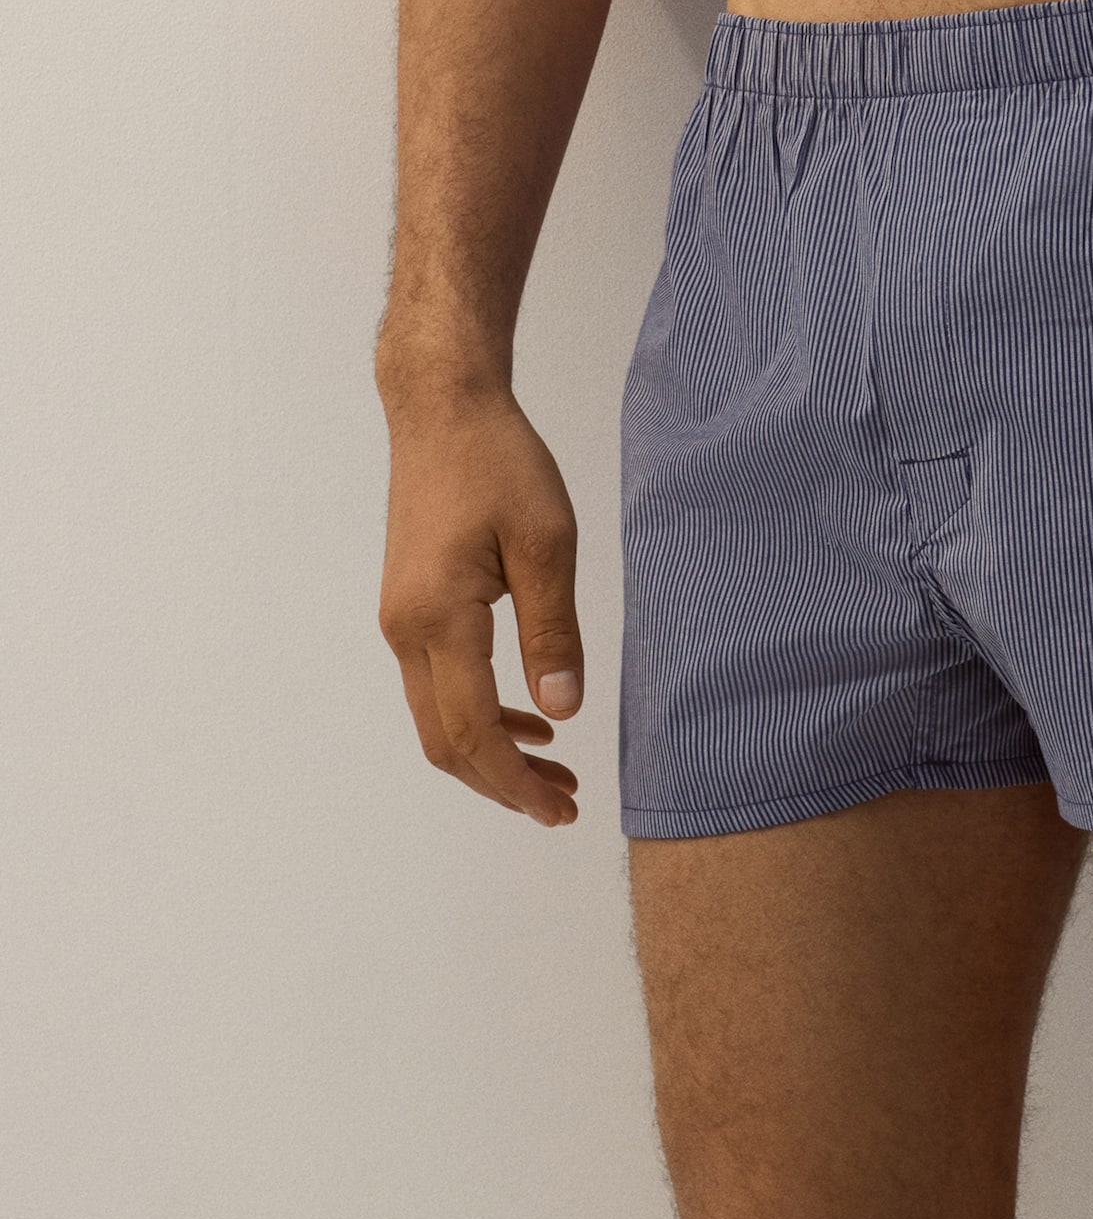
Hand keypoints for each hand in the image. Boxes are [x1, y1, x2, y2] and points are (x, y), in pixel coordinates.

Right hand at [377, 385, 585, 827]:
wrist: (442, 408)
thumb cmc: (499, 461)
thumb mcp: (547, 540)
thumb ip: (553, 630)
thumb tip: (563, 712)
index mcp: (438, 618)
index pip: (474, 731)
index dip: (516, 782)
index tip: (562, 809)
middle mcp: (405, 630)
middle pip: (446, 743)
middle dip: (503, 784)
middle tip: (565, 804)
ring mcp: (401, 620)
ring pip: (438, 719)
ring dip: (493, 753)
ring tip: (557, 769)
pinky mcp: (410, 607)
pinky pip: (438, 684)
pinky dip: (480, 713)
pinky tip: (530, 715)